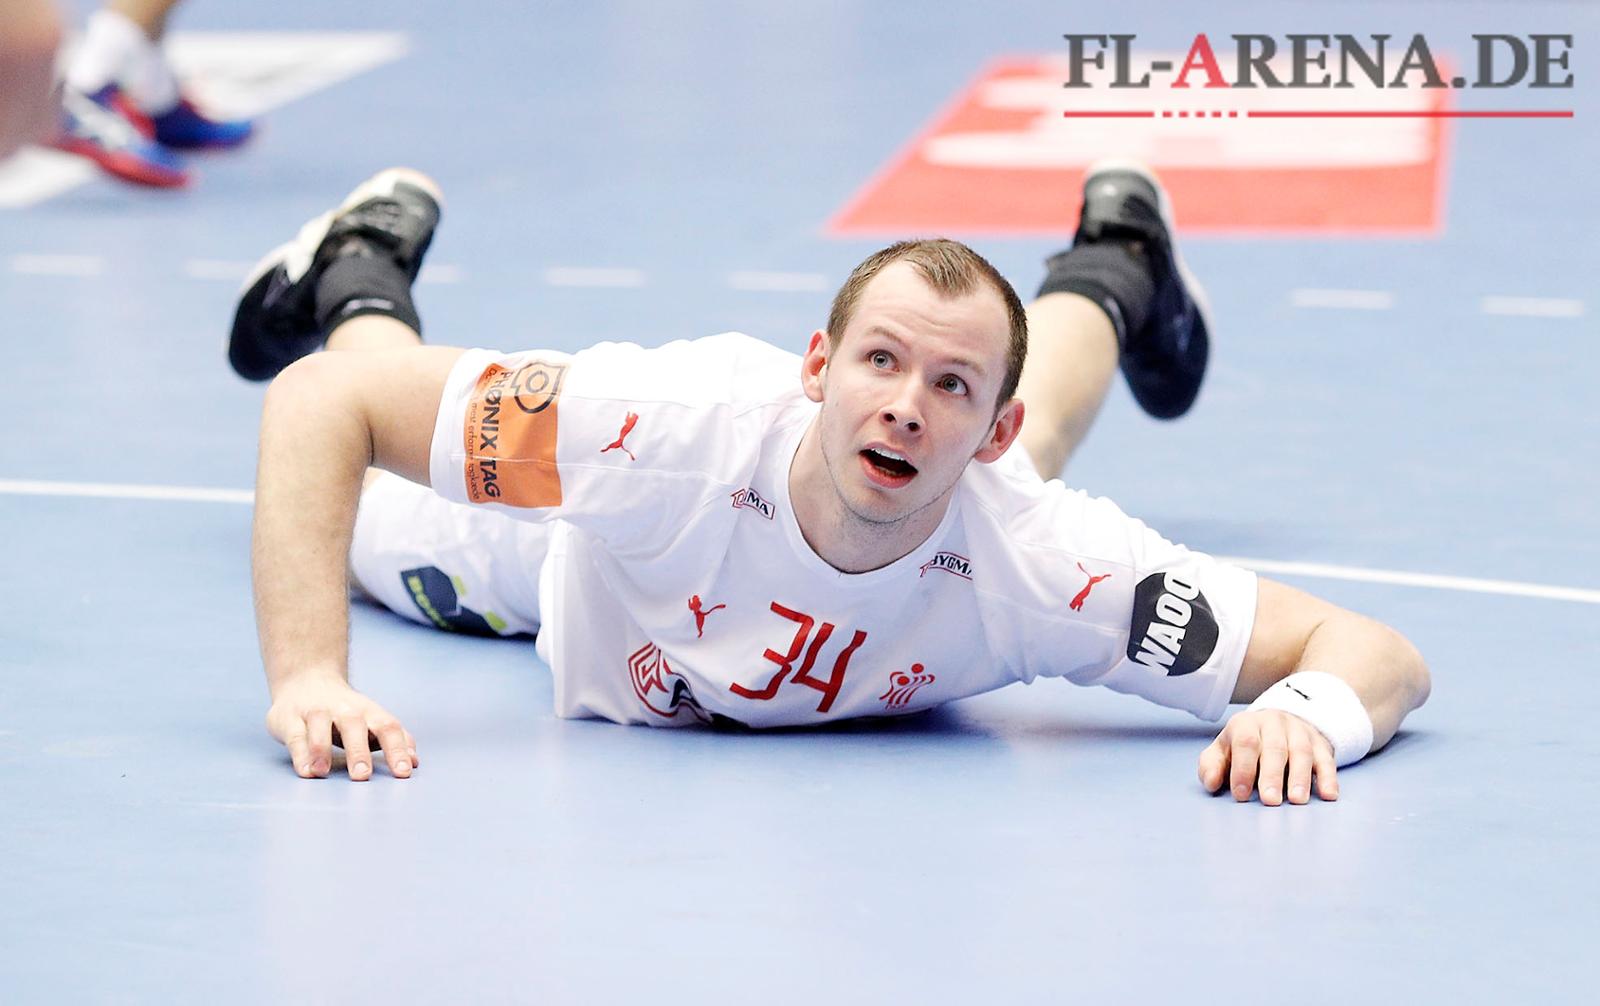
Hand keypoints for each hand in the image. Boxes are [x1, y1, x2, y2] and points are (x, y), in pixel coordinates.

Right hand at [265, 670, 417, 780]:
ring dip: (321, 748)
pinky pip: (294, 734)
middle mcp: (344, 709)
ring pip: (319, 725)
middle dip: (358, 750)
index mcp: (369, 712)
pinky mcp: (288, 718)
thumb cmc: (346, 711)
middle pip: (353, 725)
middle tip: (362, 776)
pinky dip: (299, 752)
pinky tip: (305, 770)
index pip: (388, 727)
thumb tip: (414, 762)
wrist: (306, 680)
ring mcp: (315, 711)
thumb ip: (395, 740)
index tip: (403, 773)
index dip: (397, 749)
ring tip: (323, 772)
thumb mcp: (372, 720)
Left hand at [1198, 709, 1336, 804]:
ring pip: (1302, 752)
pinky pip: (1326, 759)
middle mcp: (1274, 723)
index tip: (1240, 795)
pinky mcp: (1320, 744)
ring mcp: (1299, 732)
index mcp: (1246, 724)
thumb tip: (1211, 783)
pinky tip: (1328, 795)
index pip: (1245, 742)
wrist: (1277, 724)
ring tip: (1297, 800)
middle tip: (1270, 800)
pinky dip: (1329, 777)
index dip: (1243, 768)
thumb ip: (1212, 766)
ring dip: (1300, 777)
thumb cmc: (1244, 746)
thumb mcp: (1223, 751)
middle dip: (1272, 775)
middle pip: (1275, 748)